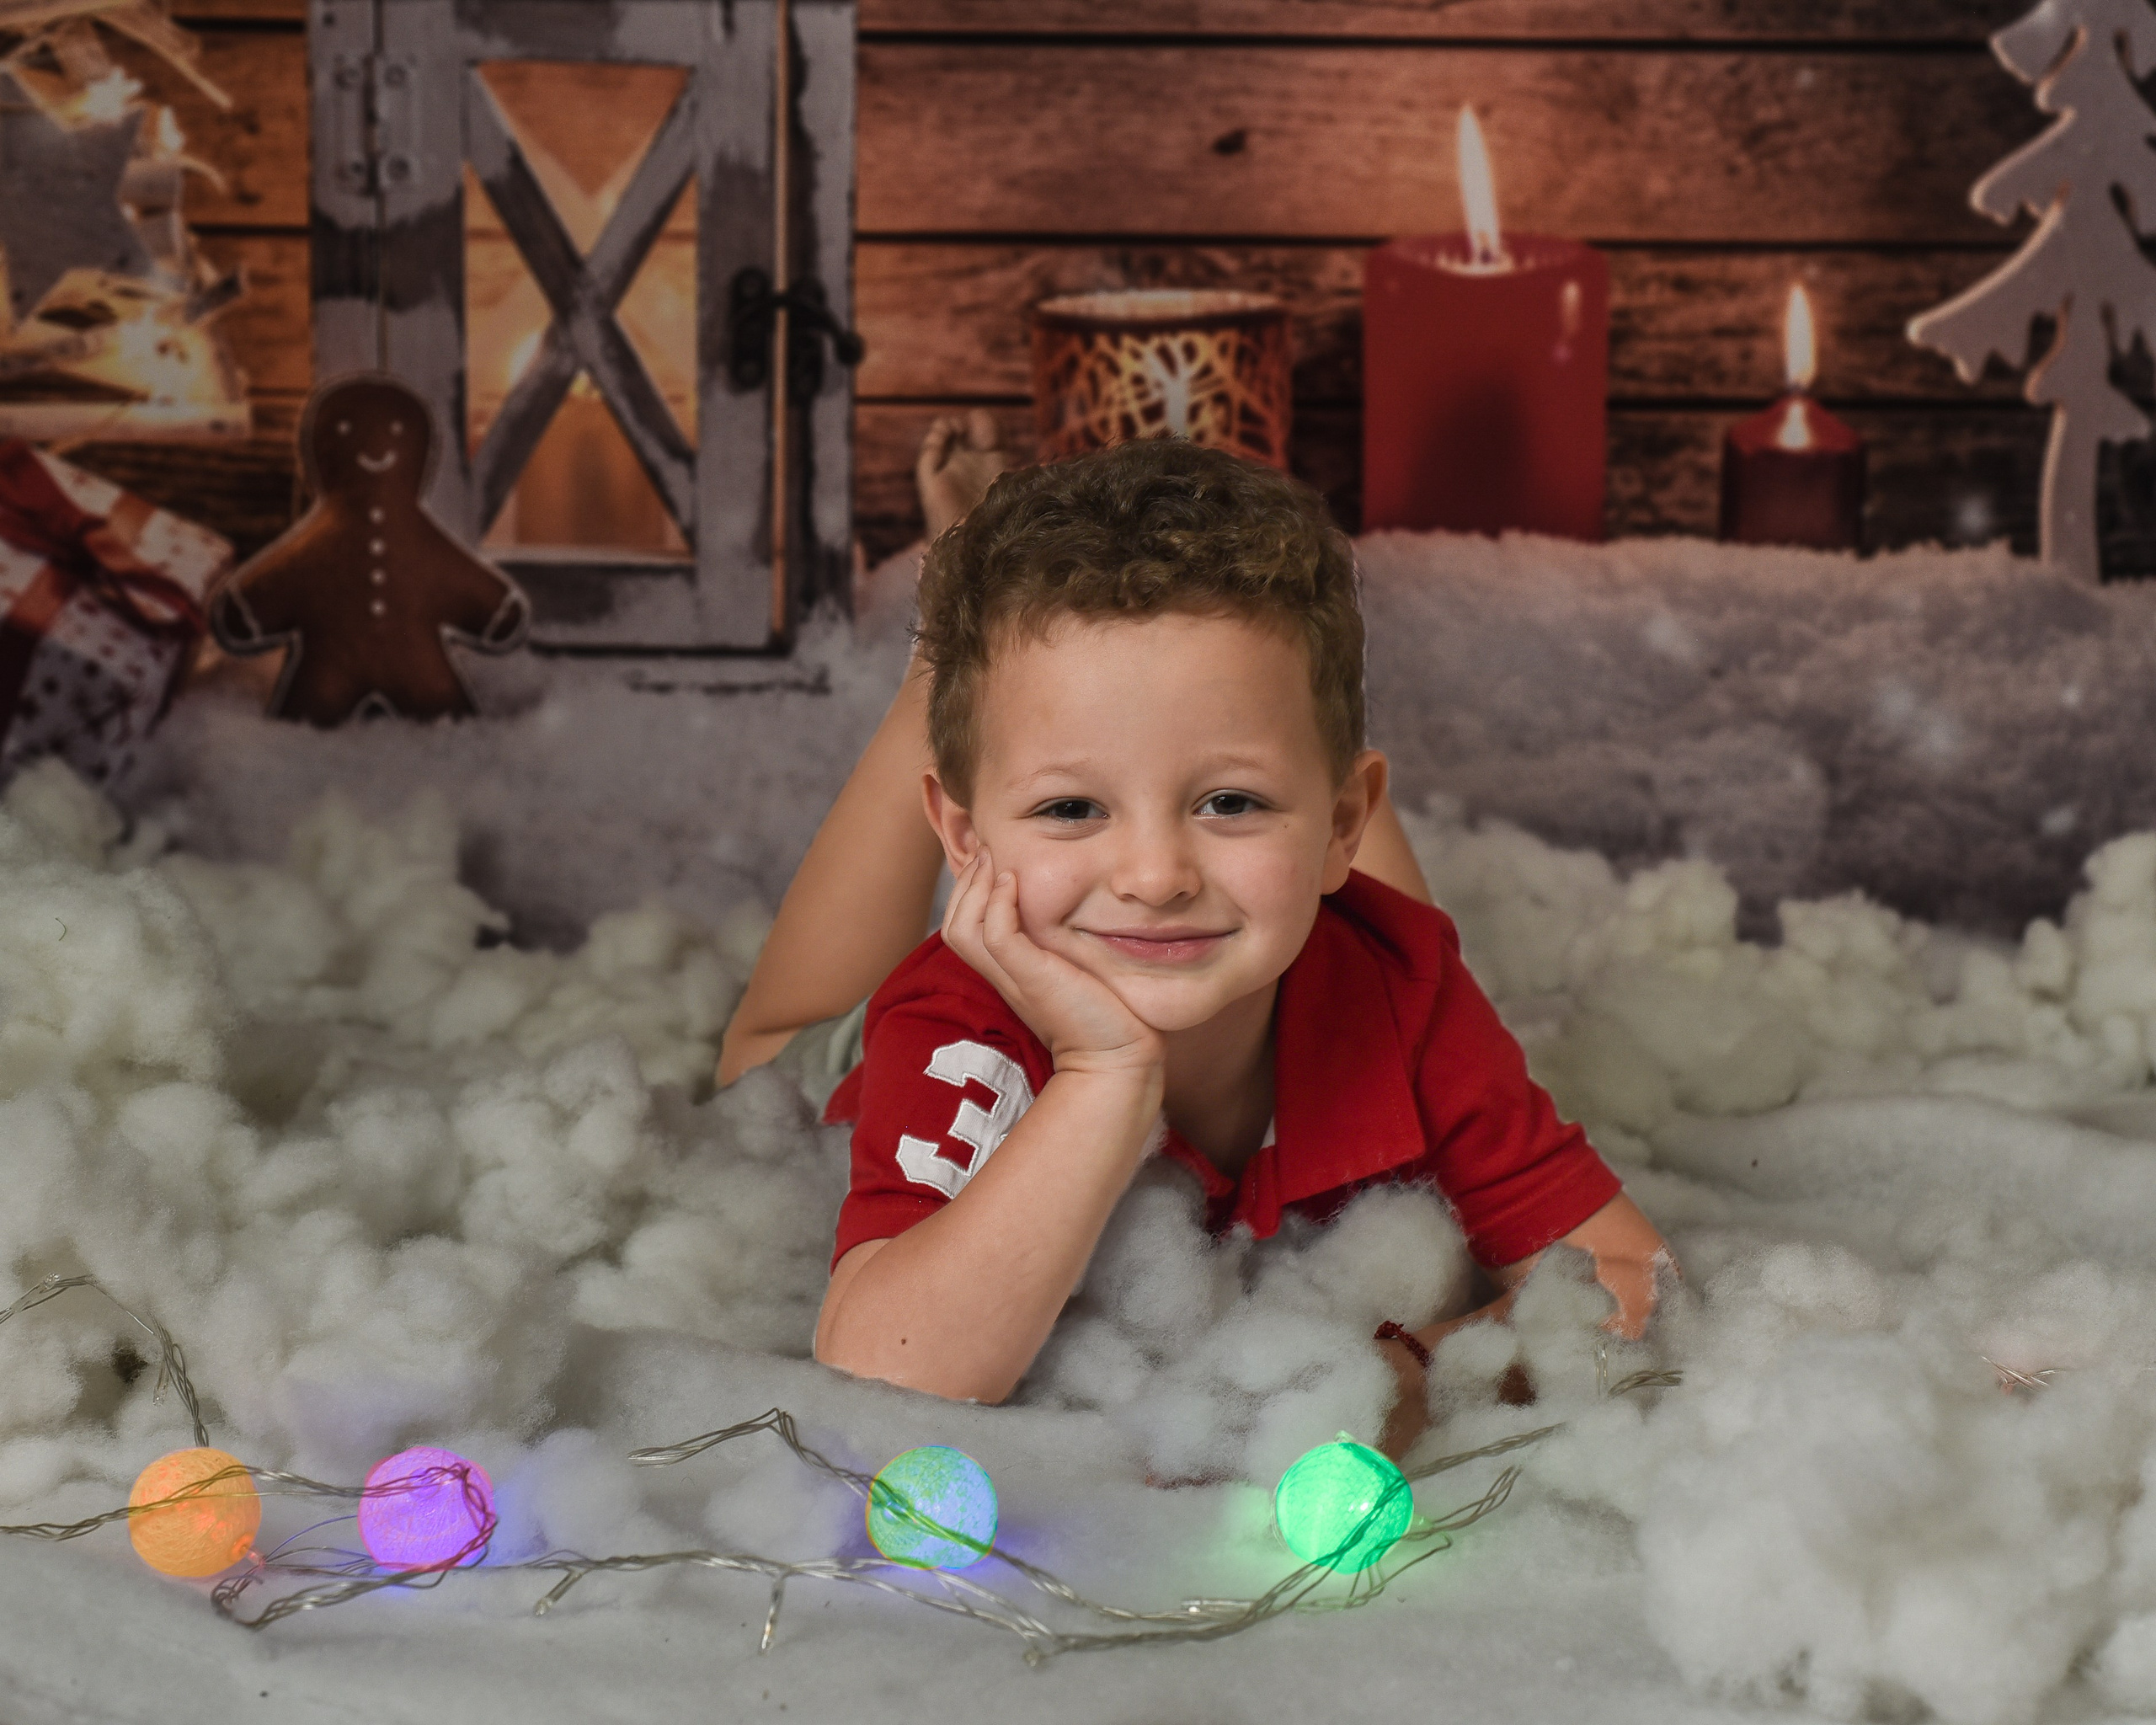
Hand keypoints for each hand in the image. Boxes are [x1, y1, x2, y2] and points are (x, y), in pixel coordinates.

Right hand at [942, 850, 1161, 1075]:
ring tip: (994, 861)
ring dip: (974, 887)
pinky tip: (1012, 881)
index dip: (967, 894)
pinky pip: (995, 936)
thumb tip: (1069, 913)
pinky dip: (997, 904)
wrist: (1117, 1059)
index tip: (990, 863)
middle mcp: (1002, 976)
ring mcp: (1013, 978)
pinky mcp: (1031, 978)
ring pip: (962, 929)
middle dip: (964, 884)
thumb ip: (1059, 948)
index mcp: (1006, 974)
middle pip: (953, 926)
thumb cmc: (1104, 1016)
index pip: (963, 929)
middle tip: (986, 851)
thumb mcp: (1072, 972)